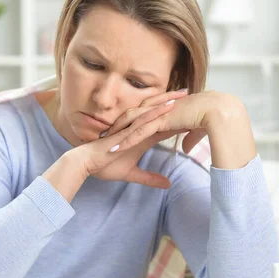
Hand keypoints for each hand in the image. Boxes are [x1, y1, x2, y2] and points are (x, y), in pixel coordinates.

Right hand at [71, 95, 185, 188]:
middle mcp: (137, 128)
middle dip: (173, 101)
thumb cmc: (105, 165)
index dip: (176, 116)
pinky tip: (166, 107)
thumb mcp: (132, 174)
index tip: (191, 110)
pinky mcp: (125, 131)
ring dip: (166, 102)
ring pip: (151, 111)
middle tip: (191, 93)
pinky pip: (142, 120)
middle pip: (157, 111)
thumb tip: (167, 184)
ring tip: (182, 94)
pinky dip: (155, 113)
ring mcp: (131, 128)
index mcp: (141, 136)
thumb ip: (150, 178)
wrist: (87, 164)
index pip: (162, 124)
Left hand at [109, 90, 256, 168]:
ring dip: (118, 135)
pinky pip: (140, 131)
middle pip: (132, 119)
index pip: (143, 120)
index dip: (129, 128)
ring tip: (104, 146)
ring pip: (132, 125)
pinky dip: (127, 140)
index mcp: (165, 113)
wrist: (218, 112)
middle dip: (117, 129)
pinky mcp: (161, 120)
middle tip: (103, 139)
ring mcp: (158, 115)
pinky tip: (116, 148)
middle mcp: (158, 111)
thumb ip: (189, 140)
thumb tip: (185, 149)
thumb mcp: (196, 133)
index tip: (118, 137)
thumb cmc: (211, 120)